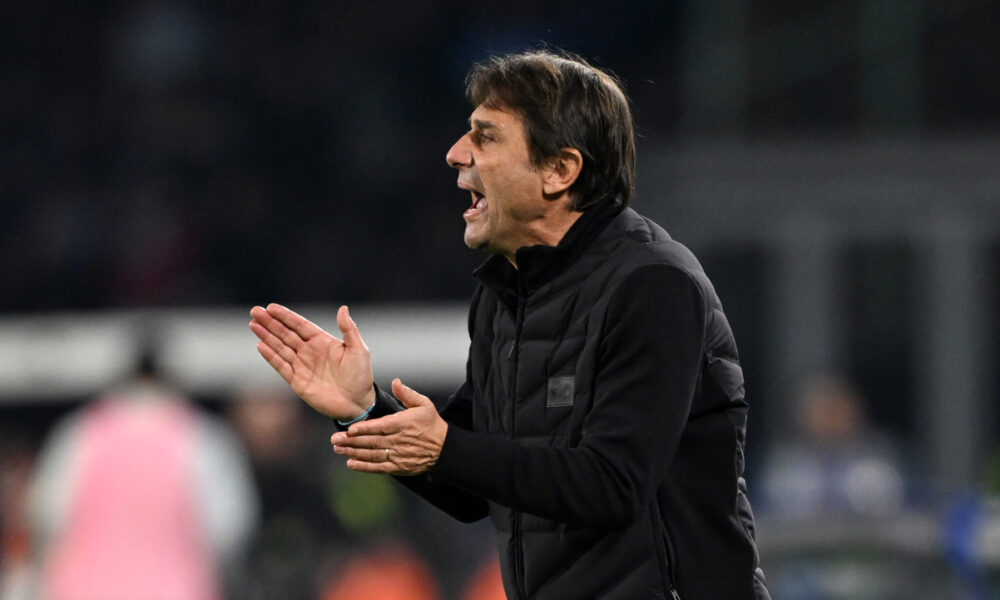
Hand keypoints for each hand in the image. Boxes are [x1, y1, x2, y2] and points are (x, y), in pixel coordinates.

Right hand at [249, 303, 374, 419]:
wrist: (357, 403)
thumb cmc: (361, 375)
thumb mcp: (358, 350)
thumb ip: (349, 330)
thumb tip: (343, 308)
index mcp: (322, 341)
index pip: (300, 325)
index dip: (285, 316)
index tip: (270, 307)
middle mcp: (309, 352)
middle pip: (286, 334)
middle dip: (270, 323)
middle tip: (255, 311)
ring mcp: (302, 366)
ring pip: (280, 347)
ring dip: (266, 336)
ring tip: (253, 324)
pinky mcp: (297, 381)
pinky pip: (281, 366)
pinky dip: (271, 356)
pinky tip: (260, 345)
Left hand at [330, 378, 447, 474]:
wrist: (444, 448)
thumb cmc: (432, 424)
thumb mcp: (424, 404)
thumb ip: (407, 394)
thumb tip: (395, 381)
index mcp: (403, 424)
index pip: (381, 427)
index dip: (365, 429)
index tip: (350, 429)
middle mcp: (399, 441)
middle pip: (372, 442)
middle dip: (352, 441)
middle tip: (335, 440)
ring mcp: (398, 455)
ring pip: (372, 455)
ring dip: (354, 453)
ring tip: (339, 449)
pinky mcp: (398, 467)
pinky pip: (379, 468)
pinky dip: (364, 467)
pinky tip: (351, 463)